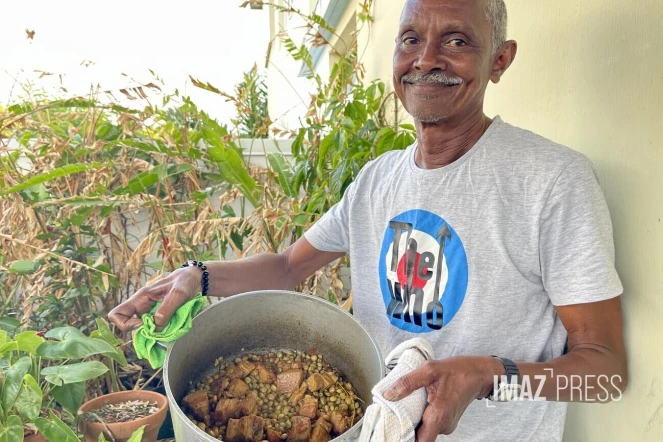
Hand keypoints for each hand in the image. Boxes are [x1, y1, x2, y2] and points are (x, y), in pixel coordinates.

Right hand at [108, 266, 202, 331]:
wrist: (196, 279)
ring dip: (153, 334)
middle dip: (142, 332)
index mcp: (141, 298)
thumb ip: (167, 309)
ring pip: (142, 330)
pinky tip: (171, 329)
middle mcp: (142, 307)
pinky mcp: (160, 318)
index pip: (116, 314)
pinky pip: (154, 330)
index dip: (125, 324)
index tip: (143, 324)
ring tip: (168, 330)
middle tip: (159, 330)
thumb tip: (156, 326)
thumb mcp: (178, 293)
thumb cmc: (185, 282)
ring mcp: (150, 313)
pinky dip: (161, 333)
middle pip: (128, 326)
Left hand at [383, 356, 501, 440]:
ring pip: (425, 430)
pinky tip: (418, 404)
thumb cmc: (458, 371)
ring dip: (415, 420)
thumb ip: (408, 383)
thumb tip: (389, 394)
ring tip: (407, 405)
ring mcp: (447, 425)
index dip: (406, 439)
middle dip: (407, 426)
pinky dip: (423, 417)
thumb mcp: (429, 370)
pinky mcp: (447, 421)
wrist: (479, 374)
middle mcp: (444, 425)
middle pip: (420, 436)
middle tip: (395, 413)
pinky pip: (431, 424)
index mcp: (438, 416)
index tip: (395, 430)